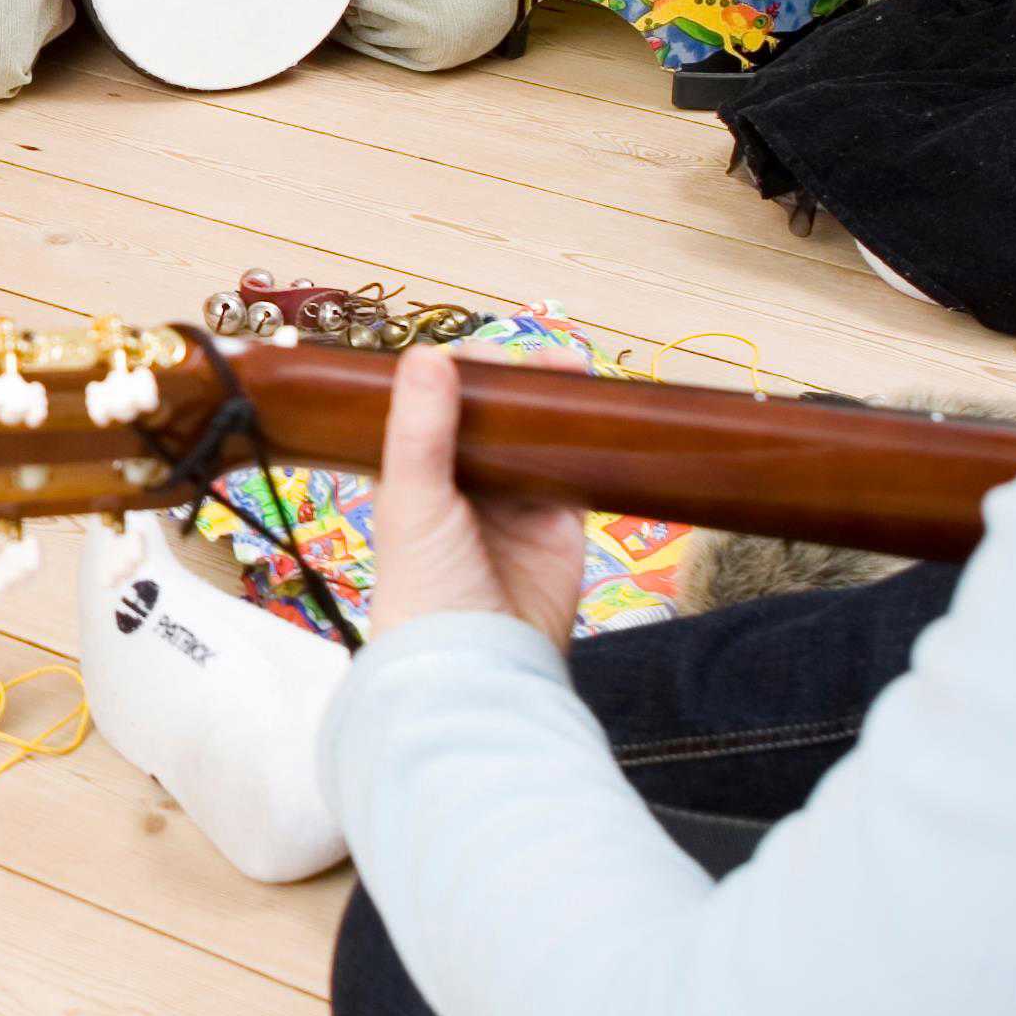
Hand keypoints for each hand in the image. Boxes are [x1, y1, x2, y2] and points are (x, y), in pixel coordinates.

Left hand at [354, 344, 586, 649]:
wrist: (480, 661)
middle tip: (550, 360)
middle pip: (494, 411)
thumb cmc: (426, 588)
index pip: (436, 402)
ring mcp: (513, 498)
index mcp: (413, 470)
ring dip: (557, 403)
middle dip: (521, 381)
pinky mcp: (559, 520)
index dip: (461, 371)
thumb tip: (427, 354)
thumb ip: (419, 430)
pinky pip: (578, 467)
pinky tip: (602, 413)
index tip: (490, 354)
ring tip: (578, 374)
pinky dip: (591, 442)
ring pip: (537, 433)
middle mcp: (462, 480)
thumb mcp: (415, 501)